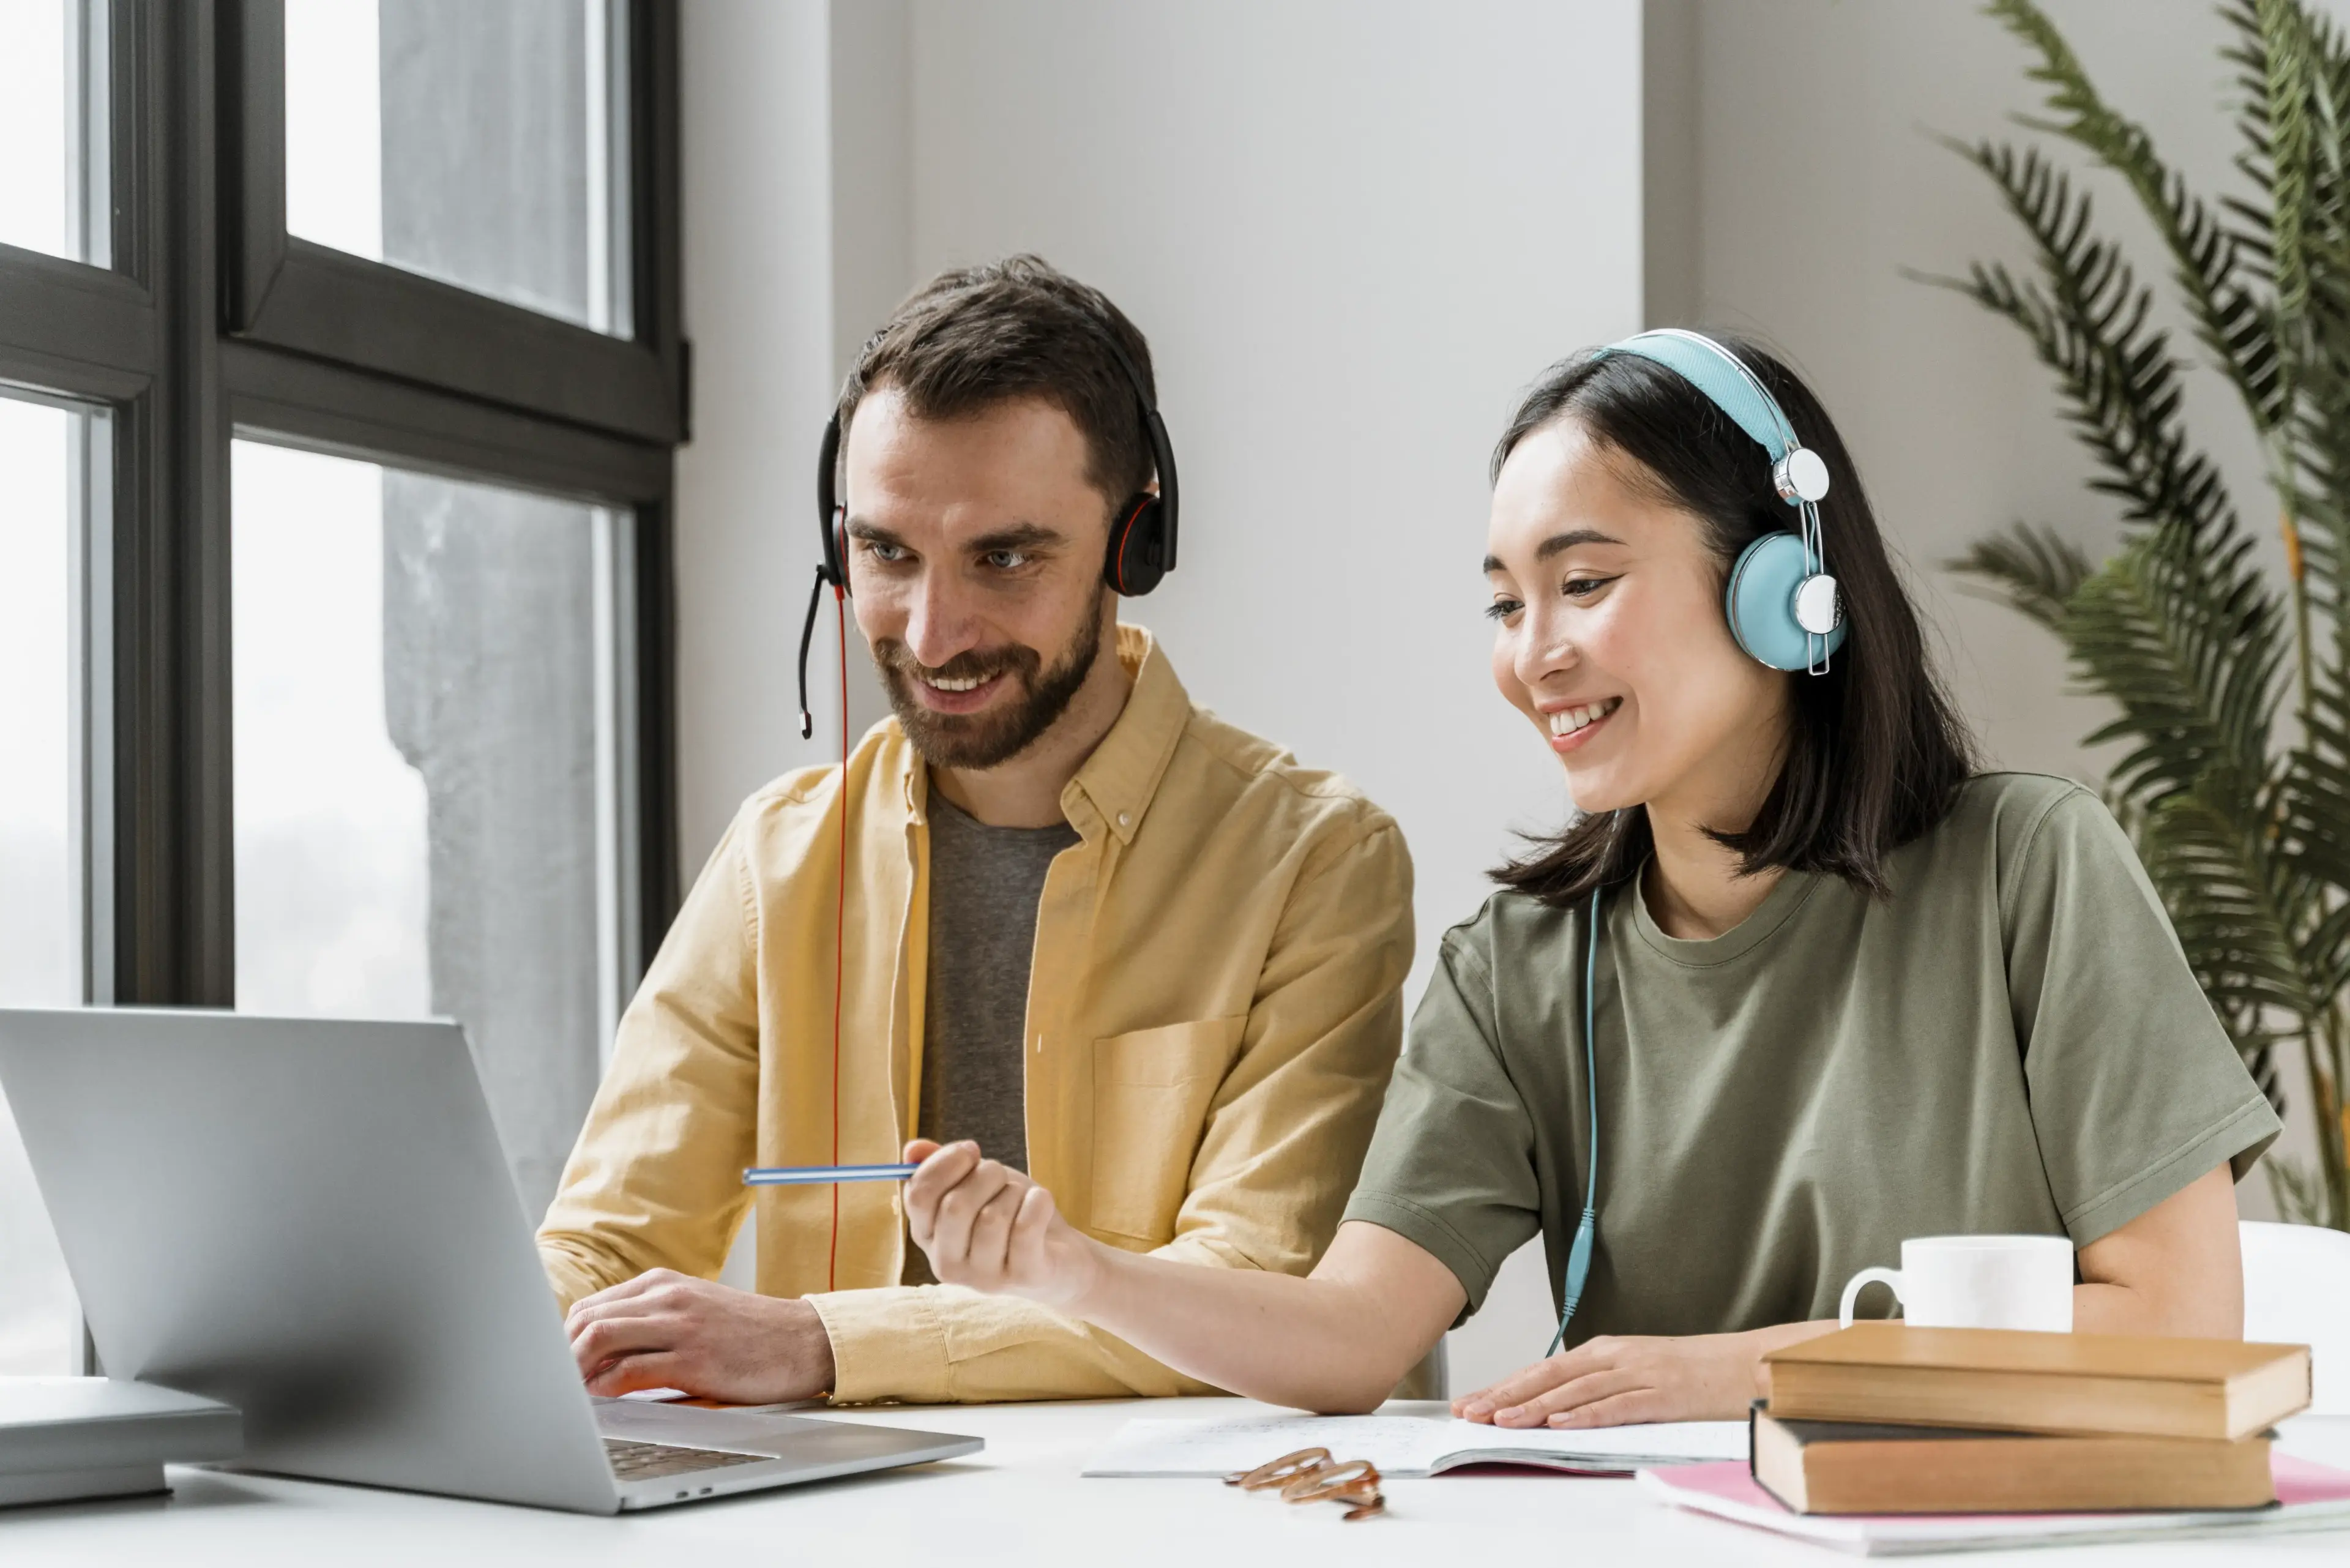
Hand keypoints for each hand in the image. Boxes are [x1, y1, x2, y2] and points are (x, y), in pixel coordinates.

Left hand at [565, 1269, 835, 1403]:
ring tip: (570, 1395)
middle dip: (560, 1356)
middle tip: (553, 1386)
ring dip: (574, 1369)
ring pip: (600, 1337)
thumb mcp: (695, 1310)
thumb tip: (599, 1353)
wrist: (803, 1340)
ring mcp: (680, 1325)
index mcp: (664, 1283)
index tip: (556, 1367)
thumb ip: (651, 1320)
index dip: (564, 1340)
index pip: (591, 1307)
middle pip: (587, 1319)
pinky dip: (606, 1387)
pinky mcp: (694, 1358)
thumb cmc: (748, 1332)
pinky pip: (631, 1371)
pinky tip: (602, 1400)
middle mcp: (668, 1297)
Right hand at [902, 1138, 1100, 1307]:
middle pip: (954, 1205)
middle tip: (1001, 1175)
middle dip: (986, 1174)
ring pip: (992, 1216)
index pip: (918, 1195)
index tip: (972, 1150)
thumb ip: (942, 1169)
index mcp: (929, 1238)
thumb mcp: (976, 1186)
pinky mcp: (1021, 1278)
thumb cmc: (1012, 1217)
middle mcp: (947, 1265)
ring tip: (1022, 1198)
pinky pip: (1025, 1228)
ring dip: (1014, 1192)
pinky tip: (1041, 1203)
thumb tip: (912, 1150)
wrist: (1062, 1262)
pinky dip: (1038, 1203)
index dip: (945, 1161)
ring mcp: (984, 1278)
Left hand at [1451, 1330, 1770, 1427]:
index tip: (1472, 1401)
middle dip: (1506, 1394)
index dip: (1505, 1385)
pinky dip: (1587, 1415)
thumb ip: (1600, 1384)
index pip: (1545, 1369)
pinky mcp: (1663, 1395)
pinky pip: (1618, 1406)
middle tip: (1471, 1412)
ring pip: (1577, 1391)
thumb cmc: (1694, 1373)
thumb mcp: (1638, 1371)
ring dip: (1536, 1407)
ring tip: (1503, 1420)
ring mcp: (1639, 1374)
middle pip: (1550, 1376)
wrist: (1750, 1364)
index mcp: (1607, 1351)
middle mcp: (1616, 1357)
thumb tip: (1557, 1406)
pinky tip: (1561, 1424)